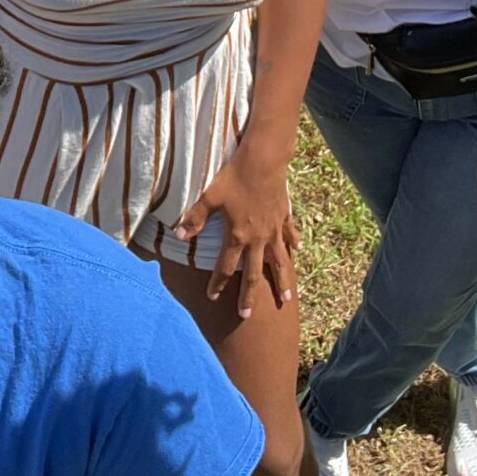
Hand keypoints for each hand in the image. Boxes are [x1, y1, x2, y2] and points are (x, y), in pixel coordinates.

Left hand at [172, 152, 296, 318]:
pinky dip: (293, 243)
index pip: (224, 267)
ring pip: (279, 261)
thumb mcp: (210, 196)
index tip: (212, 298)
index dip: (217, 283)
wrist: (264, 160)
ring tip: (287, 299)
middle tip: (247, 315)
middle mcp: (257, 238)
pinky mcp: (284, 216)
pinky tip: (297, 251)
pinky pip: (290, 234)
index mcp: (237, 236)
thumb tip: (179, 235)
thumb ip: (195, 217)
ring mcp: (274, 229)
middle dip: (249, 295)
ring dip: (282, 281)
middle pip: (253, 273)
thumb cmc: (234, 177)